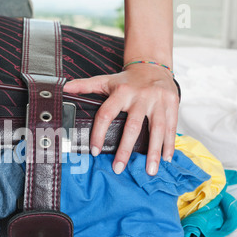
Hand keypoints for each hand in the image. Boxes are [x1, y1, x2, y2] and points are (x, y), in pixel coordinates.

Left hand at [64, 65, 179, 175]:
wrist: (153, 66)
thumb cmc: (127, 80)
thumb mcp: (106, 80)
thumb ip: (85, 86)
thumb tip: (64, 88)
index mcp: (121, 92)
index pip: (106, 114)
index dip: (99, 133)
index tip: (95, 151)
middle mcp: (140, 96)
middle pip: (132, 126)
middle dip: (125, 149)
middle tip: (119, 168)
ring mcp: (158, 101)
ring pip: (157, 129)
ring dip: (153, 152)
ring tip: (150, 171)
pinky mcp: (172, 104)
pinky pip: (171, 127)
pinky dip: (169, 144)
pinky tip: (165, 159)